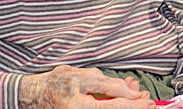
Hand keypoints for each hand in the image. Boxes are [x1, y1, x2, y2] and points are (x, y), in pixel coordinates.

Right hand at [19, 65, 155, 107]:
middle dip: (134, 108)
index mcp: (80, 107)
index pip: (114, 107)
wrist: (32, 96)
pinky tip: (122, 100)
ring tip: (138, 98)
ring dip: (126, 106)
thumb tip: (130, 91)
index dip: (134, 104)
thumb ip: (107, 84)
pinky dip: (115, 106)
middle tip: (150, 103)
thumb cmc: (56, 83)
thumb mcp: (82, 76)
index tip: (148, 100)